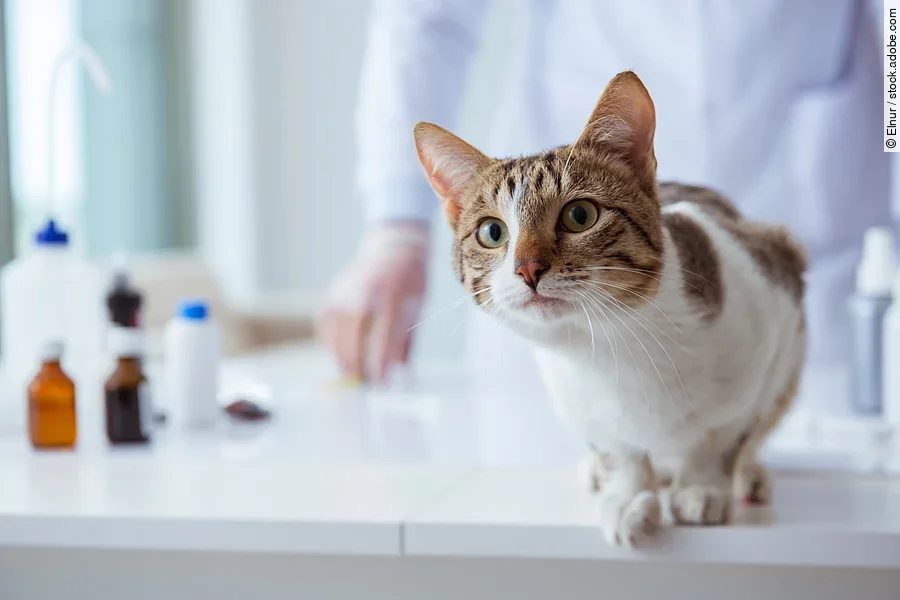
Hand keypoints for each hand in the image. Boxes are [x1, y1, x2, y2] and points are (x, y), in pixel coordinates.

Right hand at [316, 224, 428, 381]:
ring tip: (351, 375)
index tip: (382, 382)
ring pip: (335, 329)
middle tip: (362, 384)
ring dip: (340, 355)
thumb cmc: (412, 282)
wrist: (395, 247)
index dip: (381, 360)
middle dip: (356, 362)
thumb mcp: (418, 308)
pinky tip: (339, 354)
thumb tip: (399, 374)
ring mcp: (345, 288)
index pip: (385, 332)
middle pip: (354, 331)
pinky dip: (330, 341)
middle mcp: (366, 288)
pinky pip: (325, 323)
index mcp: (393, 292)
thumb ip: (406, 341)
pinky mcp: (333, 291)